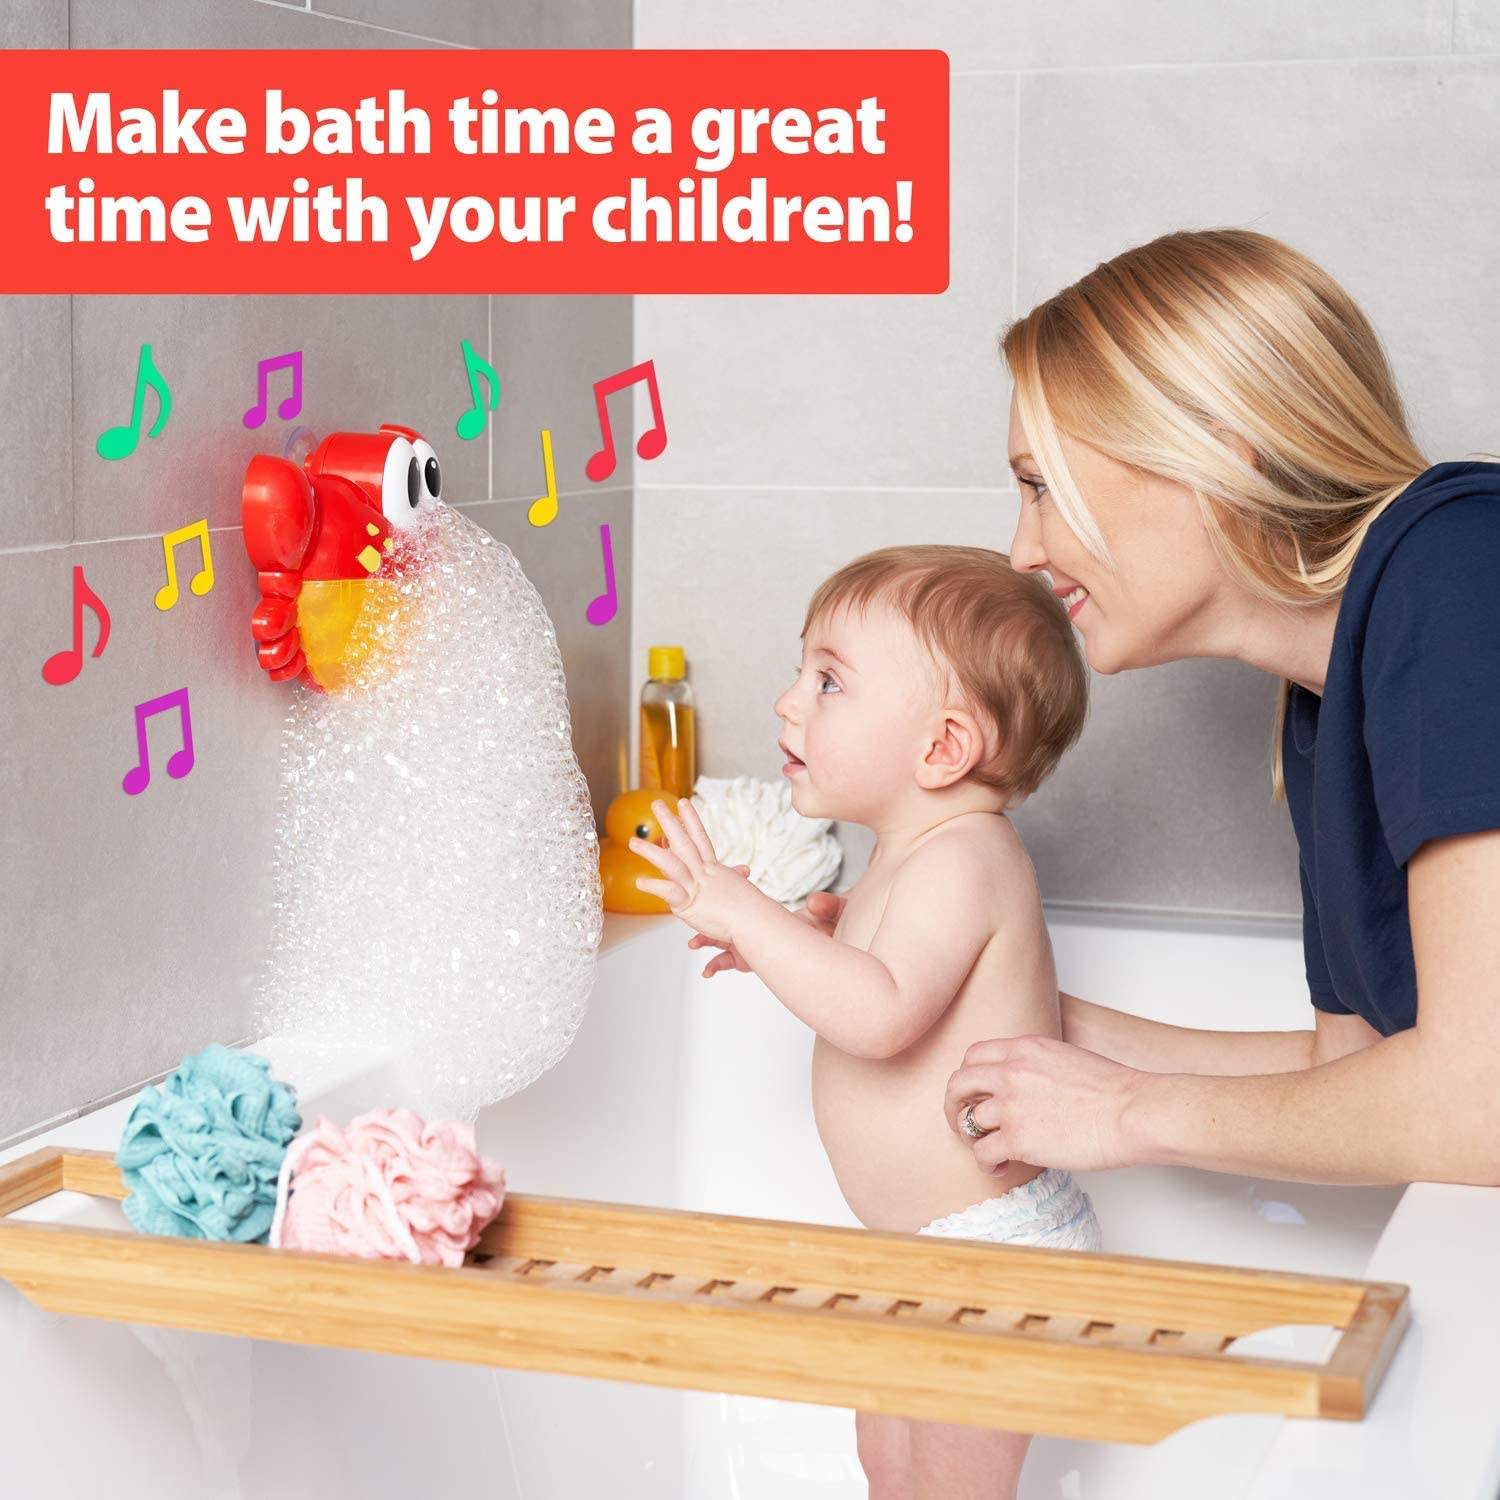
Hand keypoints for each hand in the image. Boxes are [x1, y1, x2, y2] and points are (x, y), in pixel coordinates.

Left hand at [632, 797, 759, 944]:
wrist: (757, 921)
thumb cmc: (751, 910)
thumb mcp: (740, 888)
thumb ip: (735, 878)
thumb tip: (744, 870)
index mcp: (714, 869)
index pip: (700, 839)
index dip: (691, 820)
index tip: (683, 803)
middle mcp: (704, 873)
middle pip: (684, 843)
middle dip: (669, 822)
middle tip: (657, 803)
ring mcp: (697, 887)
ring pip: (672, 864)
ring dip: (651, 852)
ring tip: (632, 842)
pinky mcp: (690, 905)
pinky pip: (671, 893)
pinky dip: (656, 886)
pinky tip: (640, 882)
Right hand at [688, 878, 843, 976]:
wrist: (819, 952)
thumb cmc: (821, 927)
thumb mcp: (826, 913)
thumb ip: (825, 907)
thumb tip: (816, 903)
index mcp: (763, 906)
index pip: (744, 892)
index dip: (732, 882)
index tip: (720, 880)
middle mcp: (749, 922)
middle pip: (723, 914)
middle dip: (706, 913)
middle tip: (694, 912)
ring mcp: (745, 941)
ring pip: (717, 937)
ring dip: (703, 938)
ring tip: (694, 942)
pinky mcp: (744, 960)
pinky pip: (723, 962)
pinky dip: (712, 966)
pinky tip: (707, 972)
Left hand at [943, 1035, 1148, 1173]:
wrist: (1131, 1112)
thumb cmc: (1113, 1090)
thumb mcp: (1065, 1057)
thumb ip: (1035, 1064)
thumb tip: (1025, 1083)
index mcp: (1024, 1048)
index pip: (974, 1055)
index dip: (968, 1076)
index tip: (973, 1092)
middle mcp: (1011, 1072)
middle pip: (959, 1084)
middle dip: (954, 1104)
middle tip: (961, 1120)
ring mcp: (1011, 1106)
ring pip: (967, 1120)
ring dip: (971, 1137)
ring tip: (986, 1149)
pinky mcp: (1018, 1139)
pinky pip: (982, 1152)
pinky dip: (985, 1163)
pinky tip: (999, 1167)